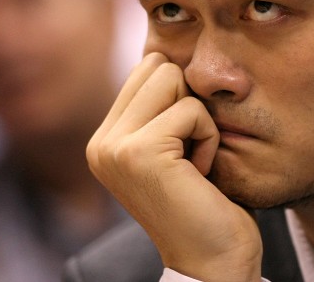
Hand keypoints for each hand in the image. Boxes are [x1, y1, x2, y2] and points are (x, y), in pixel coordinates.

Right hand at [87, 52, 262, 281]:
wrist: (212, 262)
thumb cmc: (204, 203)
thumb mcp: (172, 148)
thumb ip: (158, 109)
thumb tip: (164, 53)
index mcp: (105, 140)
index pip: (145, 69)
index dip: (179, 96)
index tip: (184, 143)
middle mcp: (100, 143)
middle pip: (158, 66)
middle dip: (187, 100)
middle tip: (190, 150)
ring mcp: (115, 147)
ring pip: (172, 78)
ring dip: (199, 118)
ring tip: (194, 160)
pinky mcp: (140, 152)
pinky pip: (192, 110)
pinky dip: (208, 137)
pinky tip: (201, 173)